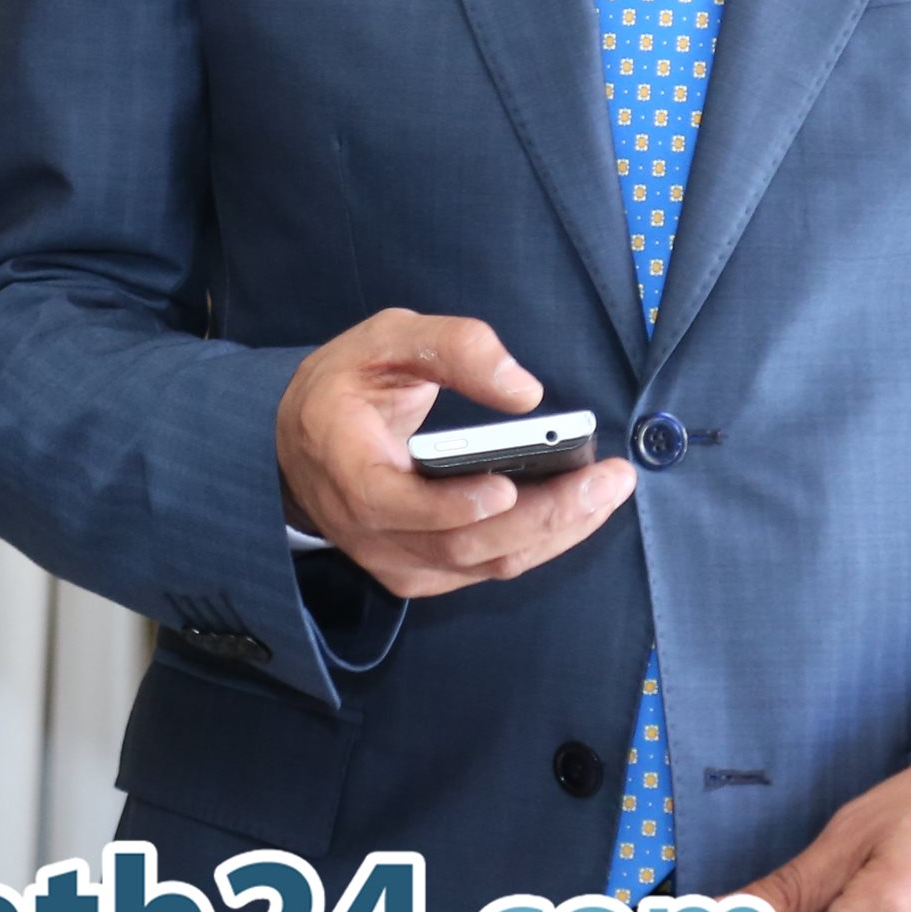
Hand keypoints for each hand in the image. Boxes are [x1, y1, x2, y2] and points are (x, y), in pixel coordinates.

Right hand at [273, 309, 633, 597]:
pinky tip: (579, 507)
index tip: (507, 487)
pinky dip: (540, 541)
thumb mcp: (385, 339)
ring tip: (608, 489)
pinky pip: (488, 568)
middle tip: (608, 479)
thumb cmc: (345, 384)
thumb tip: (524, 391)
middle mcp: (365, 530)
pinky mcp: (422, 572)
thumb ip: (451, 347)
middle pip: (460, 544)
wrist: (302, 443)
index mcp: (344, 466)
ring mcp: (394, 559)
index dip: (450, 506)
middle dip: (543, 515)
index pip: (391, 505)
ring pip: (485, 564)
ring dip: (556, 531)